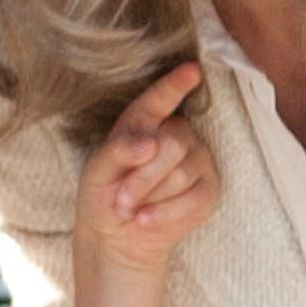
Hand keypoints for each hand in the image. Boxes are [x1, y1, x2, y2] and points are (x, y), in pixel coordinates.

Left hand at [74, 64, 217, 278]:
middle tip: (121, 200)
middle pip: (171, 144)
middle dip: (143, 177)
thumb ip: (116, 151)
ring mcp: (197, 160)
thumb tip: (149, 143)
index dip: (174, 85)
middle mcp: (177, 134)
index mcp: (145, 122)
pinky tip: (146, 220)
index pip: (159, 101)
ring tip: (131, 210)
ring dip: (150, 197)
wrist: (117, 236)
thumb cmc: (105, 195)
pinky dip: (166, 213)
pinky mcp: (208, 190)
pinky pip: (194, 197)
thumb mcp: (96, 172)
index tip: (191, 69)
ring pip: (182, 173)